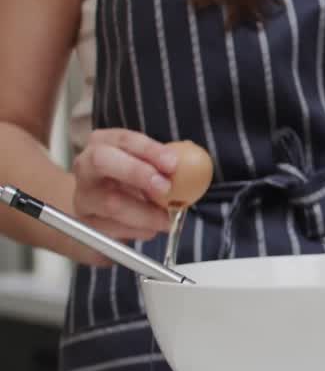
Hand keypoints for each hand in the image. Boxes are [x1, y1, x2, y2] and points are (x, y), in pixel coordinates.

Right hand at [71, 129, 177, 246]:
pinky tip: (150, 228)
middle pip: (103, 161)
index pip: (124, 139)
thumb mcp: (148, 168)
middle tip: (165, 188)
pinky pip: (113, 230)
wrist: (99, 212)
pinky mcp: (84, 224)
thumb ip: (166, 165)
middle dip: (137, 172)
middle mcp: (87, 166)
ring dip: (147, 214)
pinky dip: (139, 231)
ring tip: (166, 219)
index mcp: (104, 143)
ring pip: (111, 203)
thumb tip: (194, 165)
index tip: (173, 163)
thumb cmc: (129, 183)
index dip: (149, 150)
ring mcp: (83, 196)